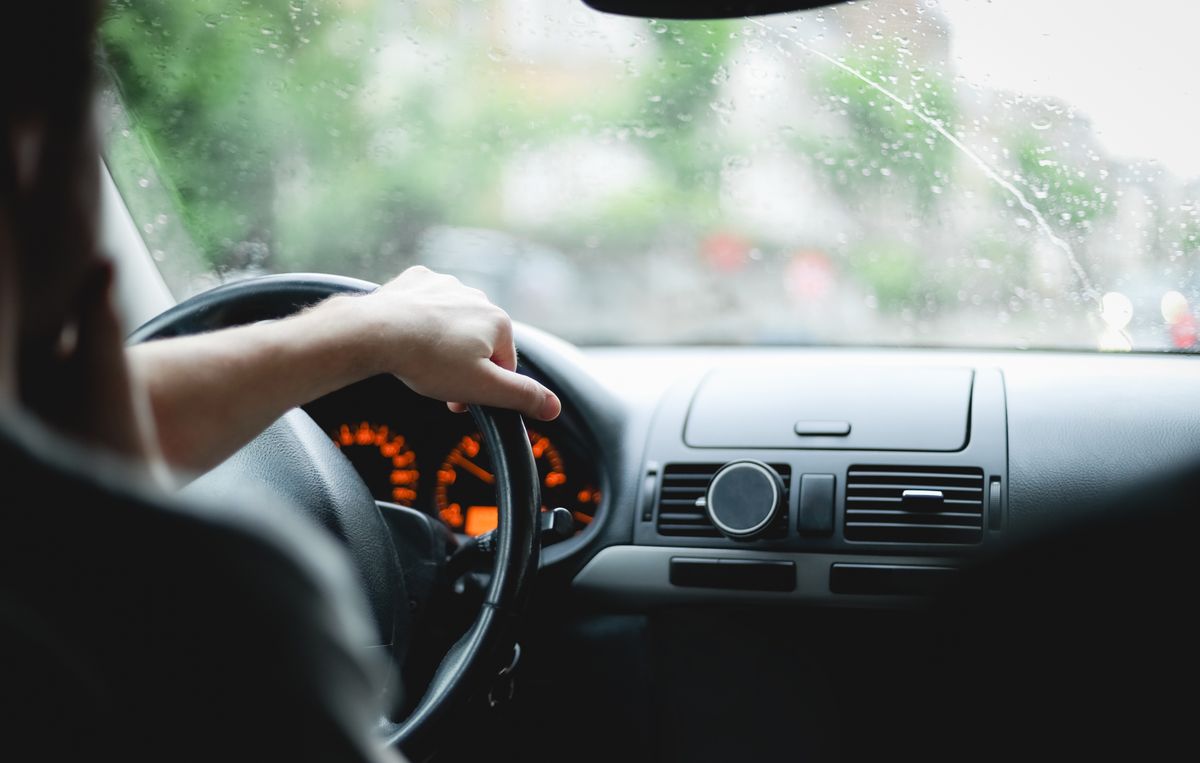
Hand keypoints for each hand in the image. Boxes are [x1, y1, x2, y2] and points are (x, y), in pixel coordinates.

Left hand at [337, 266, 560, 420]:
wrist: (375, 332)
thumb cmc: (429, 361)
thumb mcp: (483, 389)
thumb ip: (522, 396)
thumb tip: (554, 407)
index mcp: (498, 321)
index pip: (505, 364)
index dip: (485, 387)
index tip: (461, 401)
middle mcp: (477, 296)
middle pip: (478, 342)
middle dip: (463, 366)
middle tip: (439, 385)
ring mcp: (445, 284)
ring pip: (452, 322)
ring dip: (443, 343)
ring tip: (421, 361)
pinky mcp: (416, 280)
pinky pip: (426, 304)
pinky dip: (421, 320)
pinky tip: (408, 335)